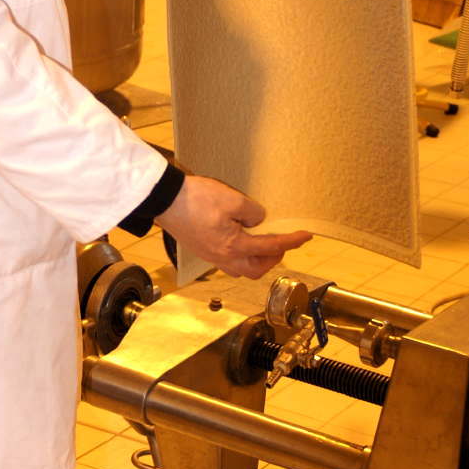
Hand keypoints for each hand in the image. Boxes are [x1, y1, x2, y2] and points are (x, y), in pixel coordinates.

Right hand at [156, 174, 310, 278]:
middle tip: (283, 244)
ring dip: (256, 260)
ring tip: (263, 245)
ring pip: (240, 269)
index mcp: (233, 247)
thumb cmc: (195, 199)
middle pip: (255, 269)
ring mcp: (210, 256)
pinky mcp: (202, 250)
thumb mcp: (232, 199)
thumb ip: (252, 212)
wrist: (164, 199)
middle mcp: (222, 257)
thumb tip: (257, 221)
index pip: (270, 247)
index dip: (291, 242)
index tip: (305, 237)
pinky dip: (241, 256)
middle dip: (273, 258)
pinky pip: (228, 262)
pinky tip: (241, 242)